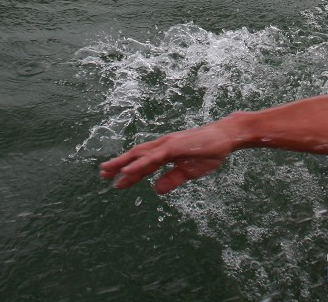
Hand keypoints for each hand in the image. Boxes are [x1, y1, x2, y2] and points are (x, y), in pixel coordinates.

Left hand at [99, 120, 238, 193]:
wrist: (225, 137)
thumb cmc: (209, 152)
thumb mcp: (189, 172)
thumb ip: (172, 179)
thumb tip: (155, 190)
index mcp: (167, 153)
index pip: (144, 164)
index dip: (130, 173)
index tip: (116, 182)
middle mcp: (163, 146)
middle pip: (136, 156)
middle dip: (118, 165)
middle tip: (101, 174)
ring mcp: (167, 145)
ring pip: (140, 155)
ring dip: (122, 163)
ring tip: (107, 171)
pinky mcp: (173, 147)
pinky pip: (152, 157)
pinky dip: (138, 164)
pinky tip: (127, 170)